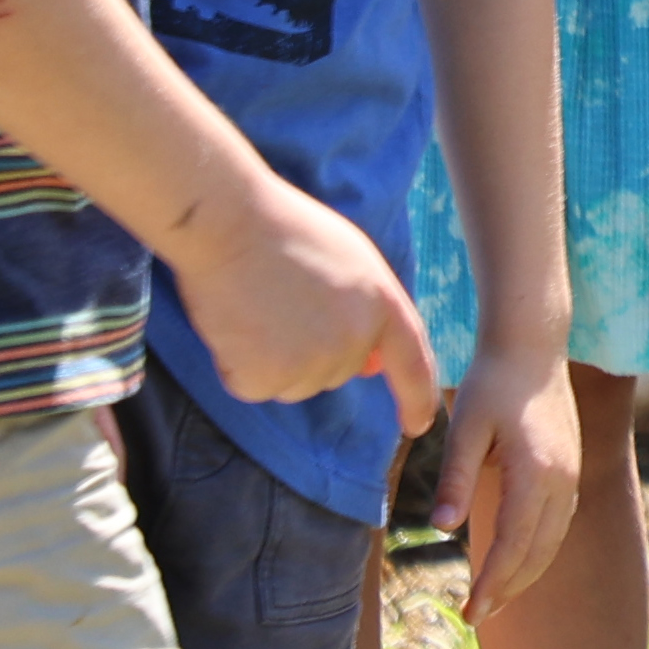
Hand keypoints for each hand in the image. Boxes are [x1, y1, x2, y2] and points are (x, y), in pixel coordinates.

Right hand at [172, 183, 439, 433]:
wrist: (230, 223)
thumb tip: (371, 367)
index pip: (413, 363)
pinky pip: (254, 385)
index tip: (418, 426)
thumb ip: (369, 311)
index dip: (418, 398)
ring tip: (258, 306)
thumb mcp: (351, 260)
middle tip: (282, 301)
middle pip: (337, 373)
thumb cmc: (287, 232)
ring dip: (274, 359)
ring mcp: (309, 361)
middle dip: (313, 350)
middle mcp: (353, 339)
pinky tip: (236, 324)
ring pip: (295, 383)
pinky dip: (239, 365)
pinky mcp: (264, 376)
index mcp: (382, 303)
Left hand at [432, 344, 583, 621]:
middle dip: (508, 589)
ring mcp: (571, 474)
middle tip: (475, 618)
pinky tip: (516, 559)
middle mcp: (562, 479)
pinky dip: (537, 551)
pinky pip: (558, 525)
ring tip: (494, 599)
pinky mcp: (571, 469)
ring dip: (525, 574)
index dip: (493, 583)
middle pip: (538, 552)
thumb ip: (454, 478)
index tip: (471, 613)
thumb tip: (443, 529)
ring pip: (552, 542)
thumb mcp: (465, 427)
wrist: (532, 346)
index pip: (515, 544)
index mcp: (536, 472)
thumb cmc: (491, 383)